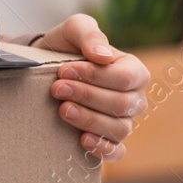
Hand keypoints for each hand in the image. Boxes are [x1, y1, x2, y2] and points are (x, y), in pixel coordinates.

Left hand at [35, 14, 149, 161]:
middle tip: (57, 89)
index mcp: (134, 70)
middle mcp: (135, 98)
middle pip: (121, 104)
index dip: (95, 76)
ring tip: (62, 110)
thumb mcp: (74, 30)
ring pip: (118, 128)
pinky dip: (102, 148)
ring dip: (89, 120)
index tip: (64, 71)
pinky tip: (82, 140)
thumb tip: (102, 56)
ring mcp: (124, 122)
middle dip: (86, 96)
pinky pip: (116, 152)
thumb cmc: (67, 48)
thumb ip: (89, 35)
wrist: (47, 71)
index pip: (125, 78)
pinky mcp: (110, 142)